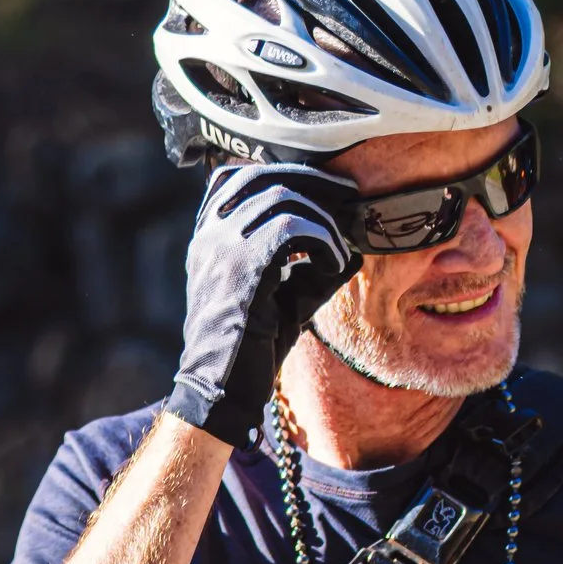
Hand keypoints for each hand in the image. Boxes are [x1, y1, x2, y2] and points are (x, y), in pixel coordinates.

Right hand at [165, 163, 361, 449]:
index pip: (238, 175)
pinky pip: (291, 228)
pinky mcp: (241, 267)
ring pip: (281, 197)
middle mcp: (209, 234)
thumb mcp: (284, 299)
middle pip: (264, 176)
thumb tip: (354, 250)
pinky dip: (322, 240)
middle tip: (349, 198)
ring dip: (322, 218)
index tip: (323, 189)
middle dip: (313, 184)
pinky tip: (334, 264)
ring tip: (339, 246)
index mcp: (209, 236)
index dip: (284, 173)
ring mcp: (221, 247)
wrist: (222, 390)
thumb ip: (311, 271)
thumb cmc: (252, 350)